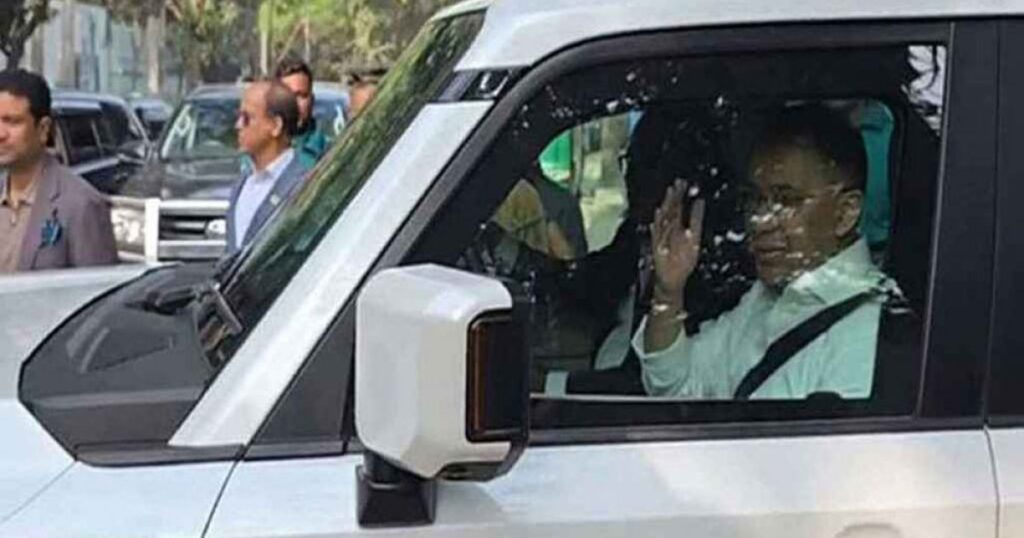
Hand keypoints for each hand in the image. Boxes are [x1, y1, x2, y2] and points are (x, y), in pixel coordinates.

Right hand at [651, 180, 705, 297]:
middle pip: (671, 210)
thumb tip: (700, 201)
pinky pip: (657, 235)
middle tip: (678, 182)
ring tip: (670, 194)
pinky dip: (657, 226)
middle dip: (674, 197)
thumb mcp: (695, 239)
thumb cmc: (683, 261)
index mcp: (677, 227)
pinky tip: (658, 216)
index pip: (678, 207)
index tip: (683, 182)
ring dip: (667, 207)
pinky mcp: (657, 248)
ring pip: (664, 219)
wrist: (673, 280)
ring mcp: (662, 238)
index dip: (680, 195)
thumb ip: (696, 220)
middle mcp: (669, 231)